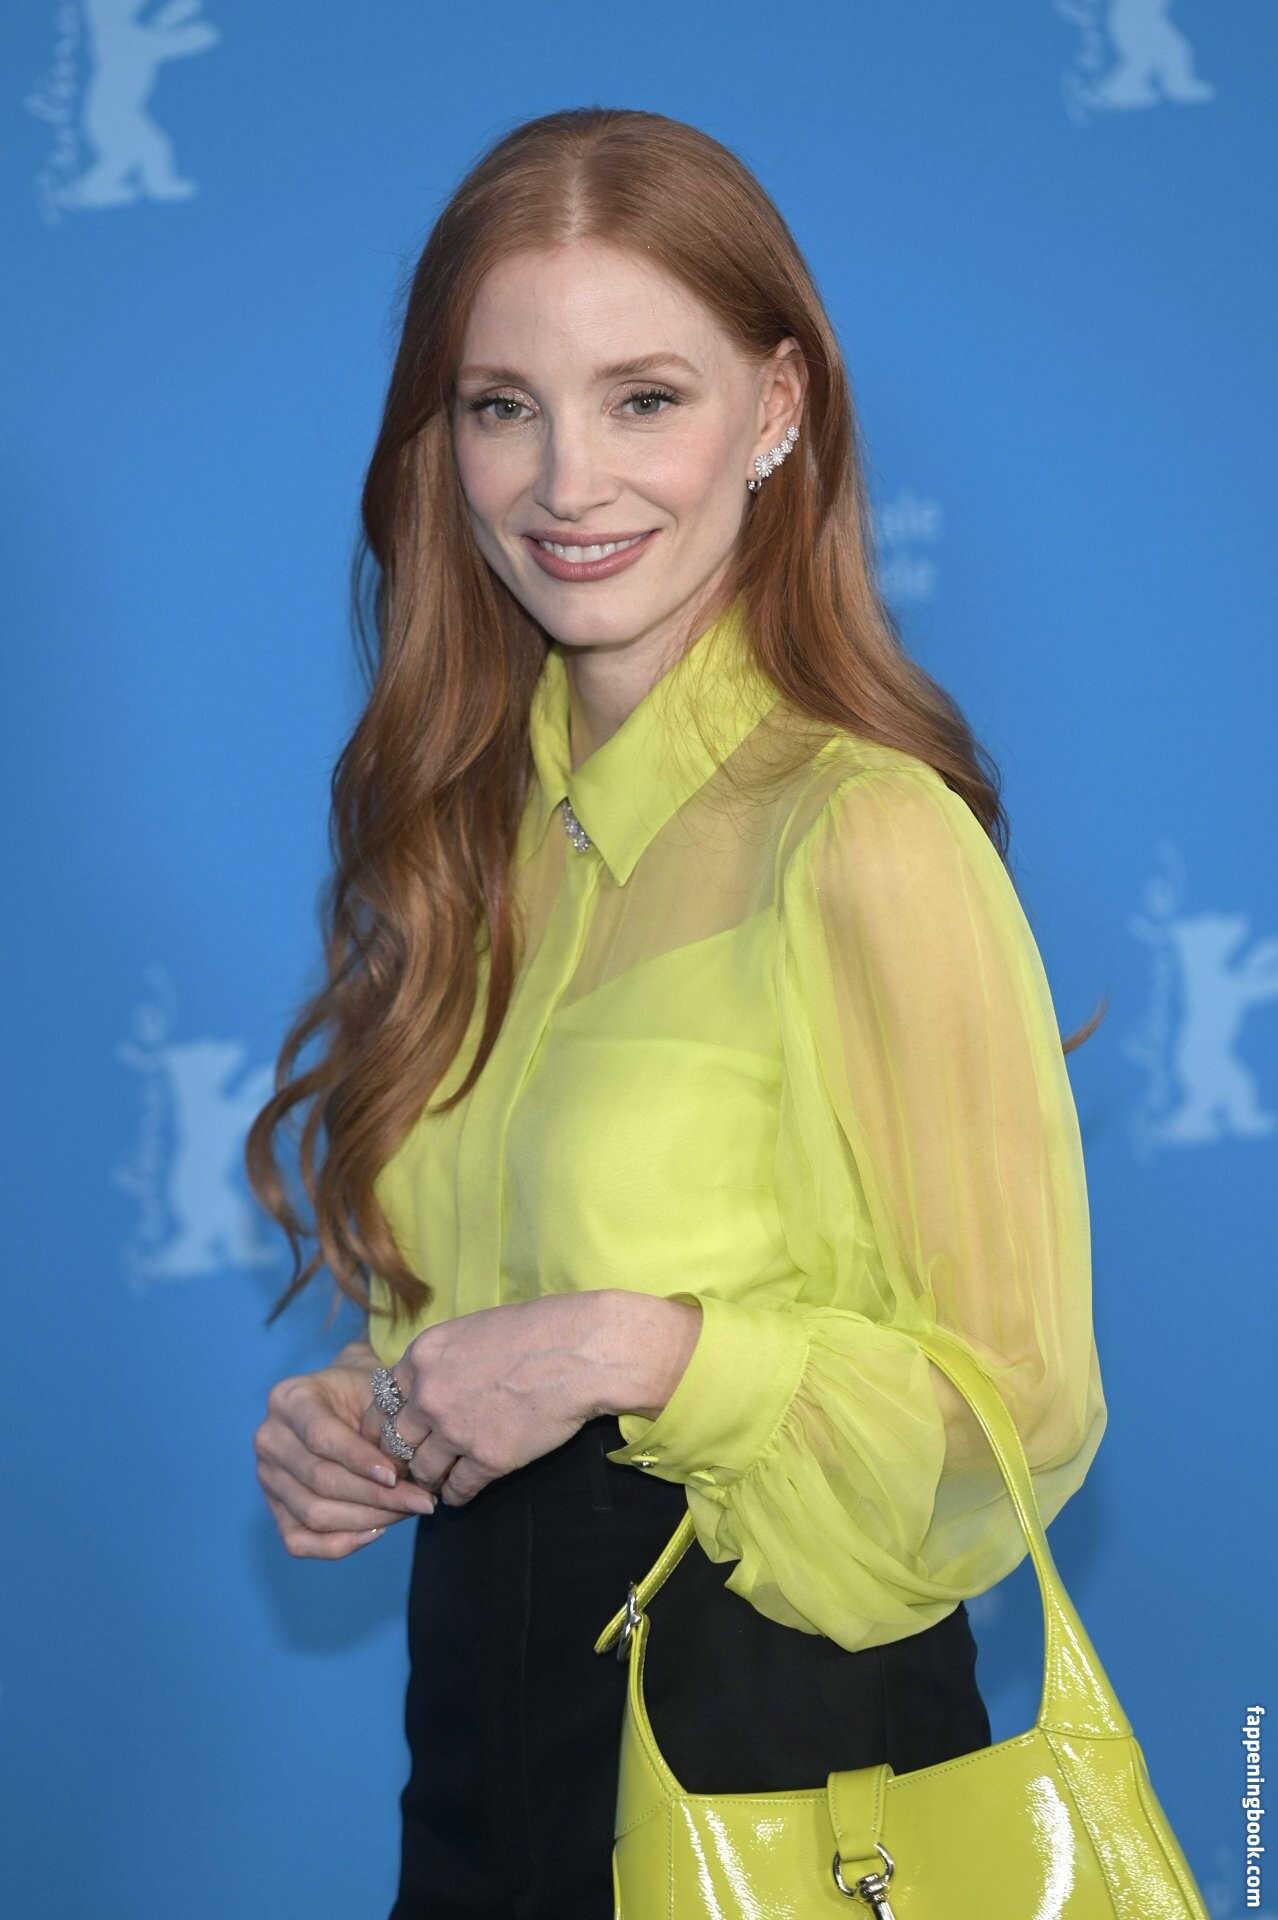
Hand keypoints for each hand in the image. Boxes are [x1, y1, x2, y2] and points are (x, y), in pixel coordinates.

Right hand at [254, 1344, 437, 1557]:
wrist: (342, 1401)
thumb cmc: (363, 1393)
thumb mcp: (374, 1389)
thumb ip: (386, 1421)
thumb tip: (409, 1467)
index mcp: (288, 1400)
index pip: (320, 1436)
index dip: (359, 1460)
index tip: (397, 1476)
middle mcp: (270, 1439)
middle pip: (320, 1480)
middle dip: (376, 1496)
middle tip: (421, 1501)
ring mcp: (267, 1478)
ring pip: (314, 1514)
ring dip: (367, 1519)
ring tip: (407, 1511)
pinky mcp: (274, 1509)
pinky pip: (300, 1541)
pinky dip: (340, 1544)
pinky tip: (376, 1530)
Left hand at [358, 1294, 613, 1507]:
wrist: (578, 1352)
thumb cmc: (533, 1330)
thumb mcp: (469, 1330)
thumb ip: (440, 1360)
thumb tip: (428, 1382)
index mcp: (421, 1358)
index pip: (382, 1402)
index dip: (388, 1422)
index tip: (397, 1434)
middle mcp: (428, 1396)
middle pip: (396, 1440)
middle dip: (402, 1455)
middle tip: (410, 1464)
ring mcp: (456, 1431)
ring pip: (423, 1470)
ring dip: (429, 1478)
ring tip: (436, 1482)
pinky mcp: (488, 1459)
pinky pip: (458, 1489)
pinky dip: (455, 1495)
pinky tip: (458, 1494)